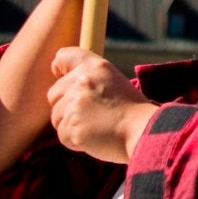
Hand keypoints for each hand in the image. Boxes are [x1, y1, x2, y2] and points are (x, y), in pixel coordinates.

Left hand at [49, 44, 158, 162]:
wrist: (143, 131)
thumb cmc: (131, 110)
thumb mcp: (113, 82)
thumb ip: (89, 80)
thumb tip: (64, 89)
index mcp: (95, 66)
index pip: (63, 56)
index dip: (59, 67)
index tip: (60, 75)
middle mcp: (82, 81)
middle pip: (53, 94)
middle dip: (64, 107)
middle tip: (90, 115)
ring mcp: (75, 104)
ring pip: (56, 117)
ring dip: (71, 126)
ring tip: (96, 127)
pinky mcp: (72, 126)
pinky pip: (63, 136)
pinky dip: (75, 141)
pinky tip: (94, 138)